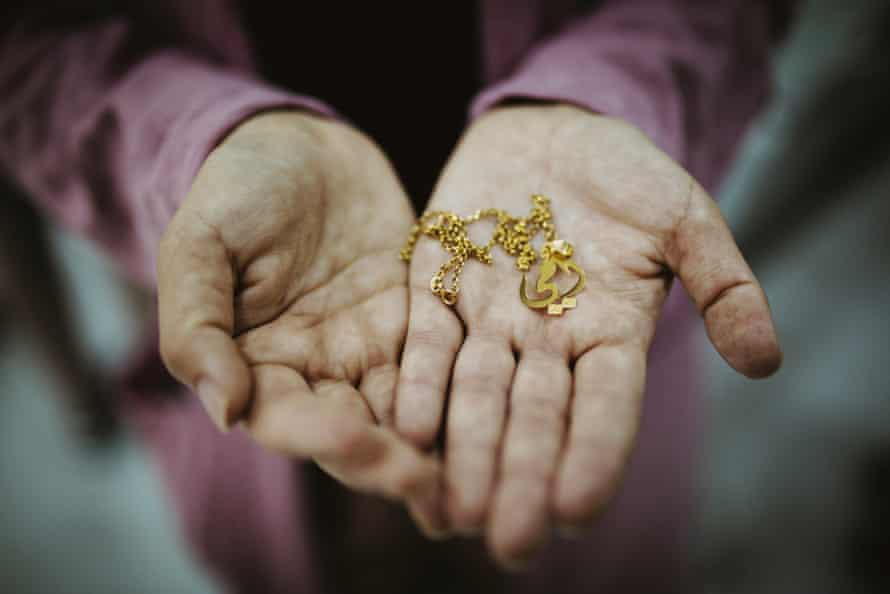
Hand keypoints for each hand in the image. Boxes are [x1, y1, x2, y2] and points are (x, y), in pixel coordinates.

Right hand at [158, 111, 439, 522]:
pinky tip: (501, 414)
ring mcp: (371, 349)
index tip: (357, 442)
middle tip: (433, 487)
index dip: (318, 437)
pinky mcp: (418, 323)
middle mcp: (317, 371)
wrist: (303, 145)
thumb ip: (196, 325)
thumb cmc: (237, 187)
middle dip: (390, 463)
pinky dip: (466, 392)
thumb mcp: (200, 244)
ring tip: (478, 475)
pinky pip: (445, 364)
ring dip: (438, 446)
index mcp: (256, 363)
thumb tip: (223, 412)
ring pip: (406, 413)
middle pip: (354, 432)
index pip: (285, 419)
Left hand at [395, 105, 780, 565]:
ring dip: (464, 449)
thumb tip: (767, 361)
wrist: (551, 128)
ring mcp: (488, 317)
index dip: (594, 454)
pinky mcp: (436, 285)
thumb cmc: (626, 175)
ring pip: (476, 392)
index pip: (606, 405)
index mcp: (609, 333)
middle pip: (533, 417)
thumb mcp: (685, 218)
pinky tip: (407, 425)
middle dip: (519, 478)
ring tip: (450, 510)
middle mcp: (546, 340)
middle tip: (506, 544)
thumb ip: (724, 284)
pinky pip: (426, 341)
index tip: (577, 509)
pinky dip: (418, 382)